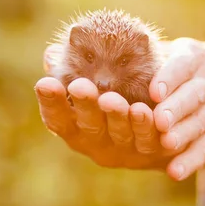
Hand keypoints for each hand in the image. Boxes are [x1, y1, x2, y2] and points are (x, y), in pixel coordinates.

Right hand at [35, 45, 177, 169]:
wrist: (160, 127)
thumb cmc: (114, 99)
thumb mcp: (93, 85)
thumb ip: (73, 71)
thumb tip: (52, 53)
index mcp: (76, 128)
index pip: (57, 119)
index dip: (50, 102)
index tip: (44, 83)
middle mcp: (97, 143)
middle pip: (89, 126)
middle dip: (84, 105)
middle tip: (80, 86)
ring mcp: (125, 150)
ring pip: (119, 133)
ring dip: (115, 116)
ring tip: (112, 98)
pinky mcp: (153, 152)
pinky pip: (148, 140)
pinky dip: (144, 126)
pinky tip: (142, 110)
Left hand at [149, 38, 204, 179]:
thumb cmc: (200, 69)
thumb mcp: (186, 52)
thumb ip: (155, 54)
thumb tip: (115, 53)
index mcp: (194, 60)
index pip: (182, 66)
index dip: (169, 78)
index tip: (154, 91)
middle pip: (192, 96)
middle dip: (175, 108)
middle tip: (160, 120)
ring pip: (198, 124)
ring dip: (183, 135)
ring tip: (167, 143)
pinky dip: (191, 161)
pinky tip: (175, 171)